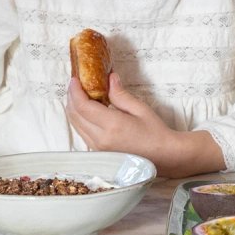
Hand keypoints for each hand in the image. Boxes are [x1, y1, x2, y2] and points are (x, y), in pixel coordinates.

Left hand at [65, 76, 222, 177]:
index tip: (75, 79)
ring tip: (80, 95)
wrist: (163, 156)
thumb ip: (120, 94)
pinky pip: (82, 133)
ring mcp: (97, 148)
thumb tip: (109, 78)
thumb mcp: (140, 109)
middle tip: (76, 84)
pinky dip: (80, 119)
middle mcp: (100, 139)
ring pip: (76, 125)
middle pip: (74, 116)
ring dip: (74, 109)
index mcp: (112, 125)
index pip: (83, 106)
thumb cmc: (155, 132)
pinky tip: (87, 111)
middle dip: (71, 98)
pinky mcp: (98, 152)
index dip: (75, 91)